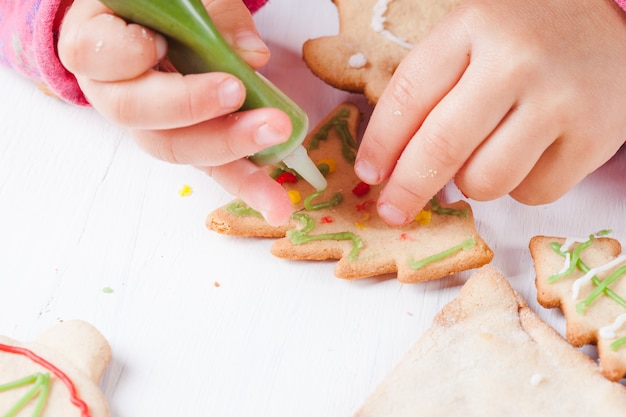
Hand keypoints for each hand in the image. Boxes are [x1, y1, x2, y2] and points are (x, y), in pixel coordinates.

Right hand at [58, 0, 293, 225]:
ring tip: (276, 137)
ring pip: (176, 147)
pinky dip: (247, 183)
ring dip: (229, 148)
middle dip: (189, 107)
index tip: (160, 43)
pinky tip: (275, 203)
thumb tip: (252, 57)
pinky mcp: (187, 145)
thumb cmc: (161, 9)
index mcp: (97, 43)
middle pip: (137, 113)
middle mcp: (114, 92)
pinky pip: (212, 168)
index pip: (94, 54)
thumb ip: (212, 16)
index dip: (126, 54)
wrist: (150, 29)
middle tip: (237, 92)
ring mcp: (150, 126)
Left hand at [355, 0, 625, 224]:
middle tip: (392, 209)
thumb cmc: (525, 39)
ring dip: (470, 184)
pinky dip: (518, 187)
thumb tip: (389, 164)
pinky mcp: (593, 138)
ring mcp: (559, 100)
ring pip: (485, 181)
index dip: (380, 145)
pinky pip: (532, 193)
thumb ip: (430, 90)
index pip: (409, 97)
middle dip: (407, 189)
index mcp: (473, 27)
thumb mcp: (470, 40)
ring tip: (482, 158)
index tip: (369, 174)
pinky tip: (526, 156)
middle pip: (442, 148)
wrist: (609, 29)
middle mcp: (516, 62)